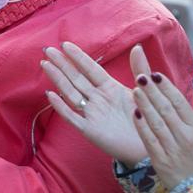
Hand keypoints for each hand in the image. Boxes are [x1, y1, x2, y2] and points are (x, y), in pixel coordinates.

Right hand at [42, 42, 152, 166]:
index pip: (91, 69)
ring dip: (58, 79)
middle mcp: (97, 98)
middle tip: (47, 50)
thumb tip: (137, 46)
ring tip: (45, 65)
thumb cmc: (146, 118)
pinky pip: (72, 117)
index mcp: (109, 87)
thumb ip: (140, 69)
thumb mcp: (144, 90)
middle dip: (62, 64)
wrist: (147, 147)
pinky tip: (50, 95)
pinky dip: (61, 106)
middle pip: (76, 78)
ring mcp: (92, 113)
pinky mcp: (89, 130)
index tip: (65, 44)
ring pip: (70, 93)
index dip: (78, 57)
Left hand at [132, 76, 192, 188]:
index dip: (167, 87)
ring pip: (156, 122)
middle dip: (152, 91)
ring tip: (135, 90)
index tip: (156, 75)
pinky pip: (149, 140)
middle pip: (165, 109)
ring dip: (145, 105)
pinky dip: (142, 126)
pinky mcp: (160, 160)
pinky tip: (135, 113)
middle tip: (140, 77)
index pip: (180, 102)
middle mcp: (185, 137)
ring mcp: (172, 149)